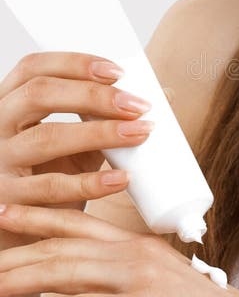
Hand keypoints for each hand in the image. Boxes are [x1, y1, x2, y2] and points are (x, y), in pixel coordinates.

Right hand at [0, 51, 159, 243]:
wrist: (17, 234)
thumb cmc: (46, 181)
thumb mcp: (71, 146)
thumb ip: (102, 121)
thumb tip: (164, 96)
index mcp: (8, 104)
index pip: (34, 68)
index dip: (75, 63)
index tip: (118, 72)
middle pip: (40, 94)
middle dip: (94, 95)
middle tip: (137, 106)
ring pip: (47, 138)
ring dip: (100, 133)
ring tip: (140, 133)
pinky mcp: (8, 199)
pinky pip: (52, 187)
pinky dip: (92, 182)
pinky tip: (123, 178)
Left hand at [0, 203, 238, 296]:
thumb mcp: (175, 292)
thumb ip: (144, 284)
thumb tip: (118, 293)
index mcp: (143, 248)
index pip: (81, 224)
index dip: (40, 216)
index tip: (7, 211)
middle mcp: (137, 255)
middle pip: (62, 241)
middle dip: (15, 241)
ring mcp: (140, 279)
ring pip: (63, 269)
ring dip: (14, 276)